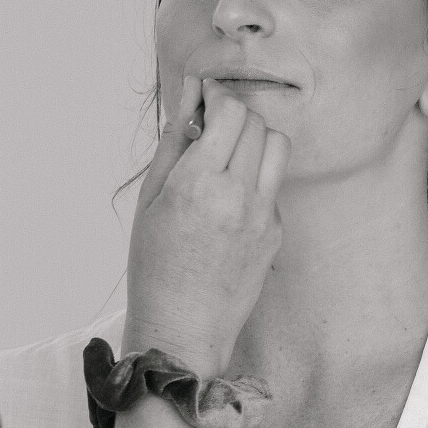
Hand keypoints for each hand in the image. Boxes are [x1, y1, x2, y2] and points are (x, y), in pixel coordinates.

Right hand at [124, 75, 289, 376]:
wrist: (182, 330)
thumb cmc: (155, 268)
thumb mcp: (150, 201)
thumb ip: (172, 145)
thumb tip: (188, 99)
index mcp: (198, 183)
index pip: (230, 111)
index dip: (218, 97)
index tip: (205, 100)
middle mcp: (237, 195)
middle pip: (256, 123)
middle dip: (235, 116)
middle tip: (213, 129)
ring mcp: (262, 216)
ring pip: (277, 147)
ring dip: (255, 141)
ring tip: (229, 159)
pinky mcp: (275, 233)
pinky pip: (273, 186)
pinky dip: (256, 180)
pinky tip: (231, 204)